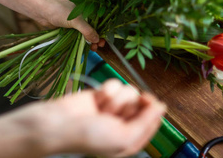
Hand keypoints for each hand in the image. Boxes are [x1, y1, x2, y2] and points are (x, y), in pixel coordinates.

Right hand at [35, 79, 165, 156]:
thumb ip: (146, 122)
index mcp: (132, 139)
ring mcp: (113, 107)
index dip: (153, 109)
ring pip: (128, 91)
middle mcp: (124, 122)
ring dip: (116, 99)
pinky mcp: (102, 94)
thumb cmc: (89, 136)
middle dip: (129, 105)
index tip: (149, 102)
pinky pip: (114, 84)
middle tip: (113, 114)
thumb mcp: (123, 138)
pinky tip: (96, 99)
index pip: (154, 119)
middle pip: (142, 102)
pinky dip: (106, 90)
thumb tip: (162, 106)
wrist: (60, 123)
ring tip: (102, 109)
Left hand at [36, 0, 104, 50]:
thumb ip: (87, 30)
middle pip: (94, 27)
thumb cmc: (59, 11)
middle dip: (96, 37)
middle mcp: (83, 13)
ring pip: (86, 32)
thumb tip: (97, 40)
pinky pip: (78, 34)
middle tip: (99, 46)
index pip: (99, 20)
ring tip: (93, 49)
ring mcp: (76, 20)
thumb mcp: (75, 21)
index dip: (102, 30)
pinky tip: (85, 46)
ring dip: (90, 40)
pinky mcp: (69, 26)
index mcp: (87, 7)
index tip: (104, 40)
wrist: (41, 11)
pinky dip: (82, 40)